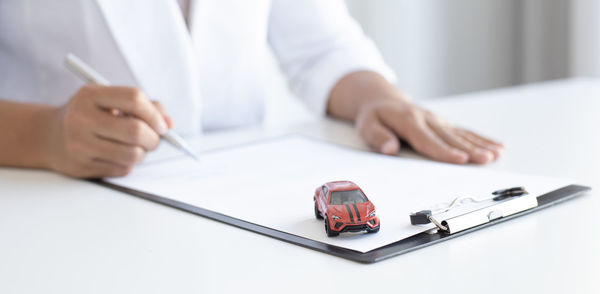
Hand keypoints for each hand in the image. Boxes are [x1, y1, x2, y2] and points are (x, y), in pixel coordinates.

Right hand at [44, 85, 172, 177]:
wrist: (49, 136)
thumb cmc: (91, 115)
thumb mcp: (111, 101)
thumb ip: (144, 106)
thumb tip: (169, 124)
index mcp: (90, 95)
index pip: (134, 98)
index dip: (155, 114)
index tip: (162, 125)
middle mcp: (81, 118)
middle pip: (136, 131)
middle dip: (154, 138)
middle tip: (155, 139)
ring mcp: (79, 144)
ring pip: (133, 155)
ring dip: (143, 153)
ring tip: (137, 147)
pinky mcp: (81, 166)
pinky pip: (122, 169)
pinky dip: (128, 164)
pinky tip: (117, 155)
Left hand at [355, 99, 503, 163]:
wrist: (381, 99)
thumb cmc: (374, 116)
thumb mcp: (367, 126)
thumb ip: (378, 137)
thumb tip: (390, 149)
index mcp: (408, 121)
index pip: (428, 140)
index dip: (445, 151)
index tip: (461, 160)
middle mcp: (427, 119)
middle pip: (450, 138)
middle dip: (470, 150)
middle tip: (487, 159)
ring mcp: (437, 121)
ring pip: (461, 134)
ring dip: (480, 144)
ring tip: (497, 153)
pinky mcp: (443, 124)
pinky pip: (464, 132)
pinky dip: (481, 139)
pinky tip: (497, 146)